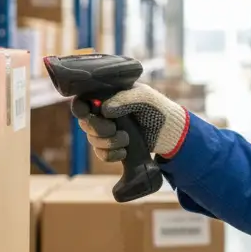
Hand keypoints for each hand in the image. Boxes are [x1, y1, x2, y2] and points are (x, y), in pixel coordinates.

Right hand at [72, 83, 188, 162]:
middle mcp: (104, 113)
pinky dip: (110, 155)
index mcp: (108, 96)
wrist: (170, 132)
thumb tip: (104, 109)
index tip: (86, 113)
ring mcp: (108, 130)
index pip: (83, 99)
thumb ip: (125, 98)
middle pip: (84, 122)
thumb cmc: (158, 108)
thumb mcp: (144, 97)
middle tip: (113, 129)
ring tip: (126, 140)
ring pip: (92, 139)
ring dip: (107, 143)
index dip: (80, 107)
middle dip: (97, 128)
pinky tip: (123, 152)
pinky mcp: (113, 146)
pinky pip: (101, 154)